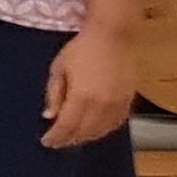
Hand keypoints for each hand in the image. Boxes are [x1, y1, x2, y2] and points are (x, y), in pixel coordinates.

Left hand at [43, 22, 138, 147]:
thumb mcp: (59, 68)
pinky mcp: (129, 100)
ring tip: (73, 138)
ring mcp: (118, 104)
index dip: (56, 137)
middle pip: (84, 131)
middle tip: (58, 141)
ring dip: (86, 136)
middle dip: (69, 139)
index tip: (47, 141)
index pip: (67, 126)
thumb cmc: (81, 49)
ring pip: (101, 130)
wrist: (113, 35)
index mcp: (82, 97)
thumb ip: (54, 94)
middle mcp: (102, 105)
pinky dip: (103, 130)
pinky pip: (116, 123)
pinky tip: (95, 130)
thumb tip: (50, 116)